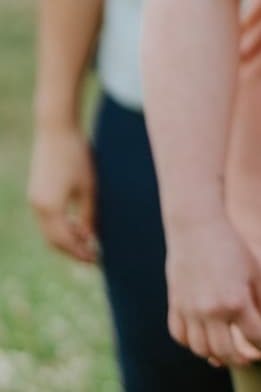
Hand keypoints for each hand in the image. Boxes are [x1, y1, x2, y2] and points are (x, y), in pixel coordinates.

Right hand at [27, 124, 97, 263]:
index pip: (65, 241)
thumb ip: (89, 214)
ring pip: (49, 230)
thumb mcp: (89, 187)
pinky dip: (61, 226)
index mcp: (50, 208)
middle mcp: (38, 207)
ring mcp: (34, 200)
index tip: (96, 261)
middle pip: (53, 240)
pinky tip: (78, 225)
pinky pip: (47, 218)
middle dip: (72, 250)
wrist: (56, 130)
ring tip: (88, 242)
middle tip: (92, 257)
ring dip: (66, 239)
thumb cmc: (77, 156)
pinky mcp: (36, 192)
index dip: (80, 252)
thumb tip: (90, 236)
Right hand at [164, 215, 260, 368]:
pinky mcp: (175, 305)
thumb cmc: (232, 247)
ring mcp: (190, 310)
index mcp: (237, 301)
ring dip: (213, 354)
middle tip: (247, 359)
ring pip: (200, 349)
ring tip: (224, 353)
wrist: (197, 229)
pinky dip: (191, 343)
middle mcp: (211, 311)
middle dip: (239, 359)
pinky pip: (180, 335)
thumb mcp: (253, 272)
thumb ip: (258, 301)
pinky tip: (202, 340)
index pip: (255, 336)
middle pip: (225, 352)